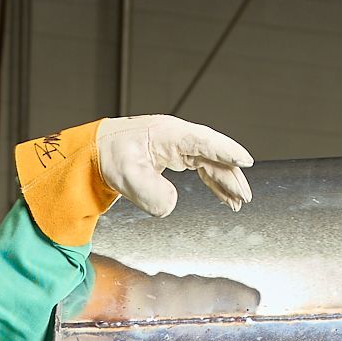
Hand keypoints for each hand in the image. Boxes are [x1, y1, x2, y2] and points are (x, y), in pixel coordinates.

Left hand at [96, 114, 252, 217]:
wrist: (96, 152)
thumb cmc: (109, 155)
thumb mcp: (126, 176)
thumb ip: (149, 192)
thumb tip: (170, 205)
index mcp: (168, 135)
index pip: (204, 142)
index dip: (226, 151)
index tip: (245, 160)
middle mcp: (177, 138)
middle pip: (213, 154)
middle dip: (231, 175)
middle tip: (244, 197)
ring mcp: (177, 147)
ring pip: (210, 163)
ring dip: (225, 182)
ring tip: (238, 202)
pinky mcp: (174, 157)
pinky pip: (202, 169)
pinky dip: (214, 183)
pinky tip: (224, 197)